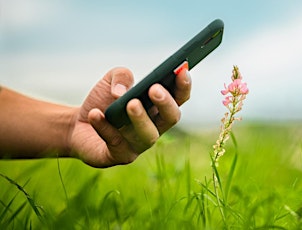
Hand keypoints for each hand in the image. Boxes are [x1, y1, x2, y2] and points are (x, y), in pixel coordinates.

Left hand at [68, 67, 190, 166]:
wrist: (78, 125)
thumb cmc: (103, 101)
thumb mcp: (111, 81)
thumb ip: (121, 76)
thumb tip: (121, 92)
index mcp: (159, 108)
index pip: (179, 98)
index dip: (183, 86)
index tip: (182, 70)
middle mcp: (155, 127)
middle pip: (171, 118)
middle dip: (166, 103)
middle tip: (155, 89)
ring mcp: (139, 144)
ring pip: (148, 136)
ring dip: (141, 119)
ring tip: (131, 103)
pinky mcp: (119, 156)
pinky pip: (115, 142)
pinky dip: (104, 127)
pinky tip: (96, 114)